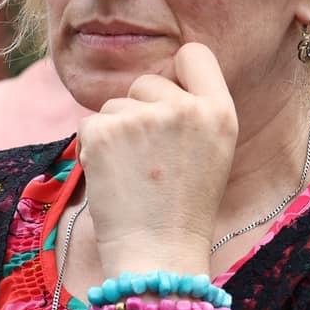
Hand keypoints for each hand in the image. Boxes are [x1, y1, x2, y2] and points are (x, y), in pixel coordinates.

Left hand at [76, 42, 236, 270]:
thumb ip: (194, 111)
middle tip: (150, 160)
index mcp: (219, 112)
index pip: (194, 54)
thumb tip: (159, 82)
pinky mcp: (105, 131)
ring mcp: (143, 117)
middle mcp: (184, 108)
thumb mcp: (214, 153)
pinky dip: (94, 148)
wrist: (157, 255)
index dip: (177, 73)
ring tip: (134, 175)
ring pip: (114, 105)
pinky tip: (113, 177)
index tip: (169, 100)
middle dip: (140, 112)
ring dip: (116, 133)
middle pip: (146, 82)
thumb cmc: (183, 209)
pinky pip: (89, 123)